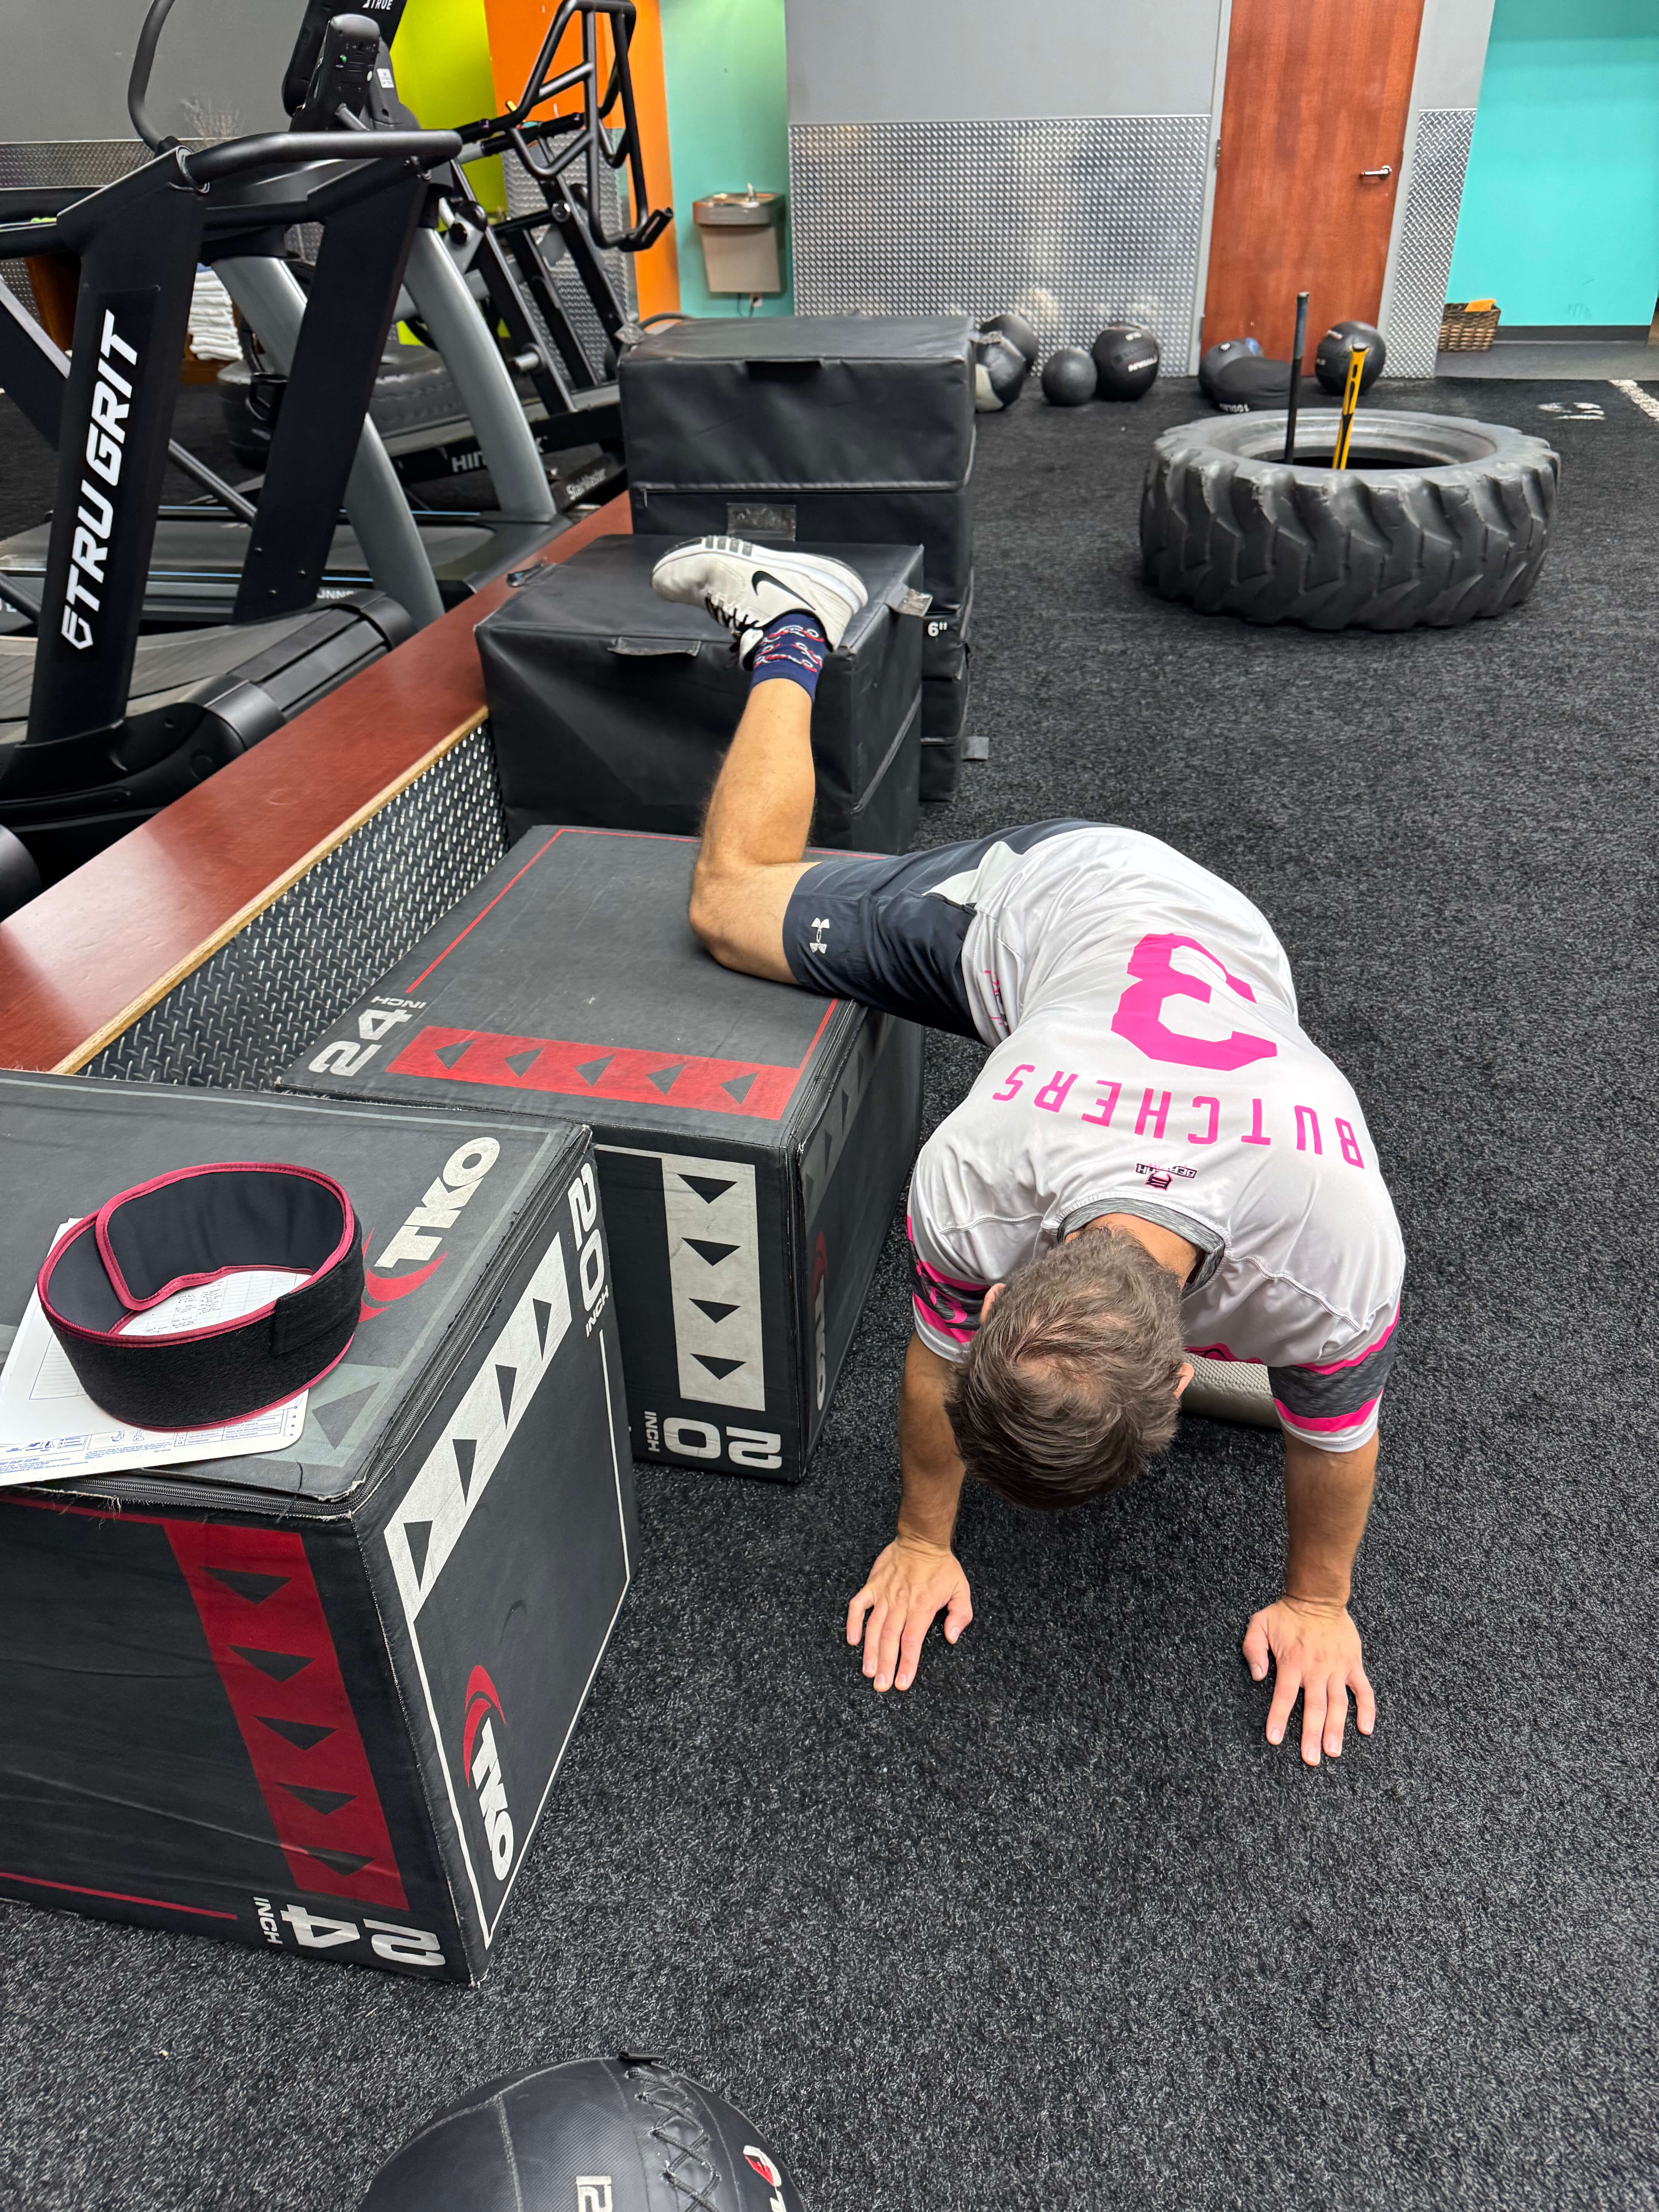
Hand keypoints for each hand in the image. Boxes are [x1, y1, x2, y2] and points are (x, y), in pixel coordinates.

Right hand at [846, 1536, 971, 1692]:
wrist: (921, 1539)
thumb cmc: (942, 1566)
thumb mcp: (961, 1589)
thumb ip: (960, 1615)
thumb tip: (951, 1637)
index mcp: (922, 1606)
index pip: (912, 1640)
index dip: (907, 1663)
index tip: (902, 1683)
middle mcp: (901, 1602)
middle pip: (890, 1638)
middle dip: (885, 1664)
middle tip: (880, 1686)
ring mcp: (884, 1593)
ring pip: (874, 1626)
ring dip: (869, 1650)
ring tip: (868, 1670)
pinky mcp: (872, 1585)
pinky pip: (858, 1605)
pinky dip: (853, 1622)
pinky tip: (852, 1640)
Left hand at [1242, 1597, 1375, 1765]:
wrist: (1318, 1597)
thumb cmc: (1286, 1614)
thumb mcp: (1259, 1624)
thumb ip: (1253, 1650)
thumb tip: (1258, 1677)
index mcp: (1292, 1662)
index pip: (1284, 1696)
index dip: (1278, 1718)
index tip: (1275, 1739)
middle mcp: (1315, 1669)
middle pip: (1314, 1707)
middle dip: (1312, 1735)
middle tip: (1311, 1759)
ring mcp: (1337, 1668)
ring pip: (1338, 1704)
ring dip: (1337, 1729)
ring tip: (1334, 1752)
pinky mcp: (1353, 1664)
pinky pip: (1363, 1690)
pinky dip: (1367, 1710)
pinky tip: (1365, 1729)